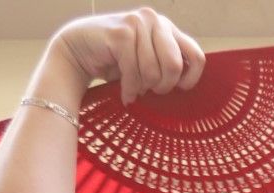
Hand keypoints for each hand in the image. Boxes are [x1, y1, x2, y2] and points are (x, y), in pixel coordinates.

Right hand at [49, 9, 205, 104]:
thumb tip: (186, 84)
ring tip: (133, 88)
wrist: (77, 49)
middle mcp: (154, 19)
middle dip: (164, 86)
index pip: (197, 55)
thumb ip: (168, 64)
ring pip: (153, 72)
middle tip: (151, 91)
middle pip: (175, 66)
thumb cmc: (116, 60)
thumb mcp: (149, 60)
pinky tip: (125, 92)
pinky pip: (134, 72)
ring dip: (143, 88)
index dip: (191, 78)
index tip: (179, 89)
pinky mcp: (120, 33)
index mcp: (167, 27)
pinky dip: (130, 89)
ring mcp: (137, 23)